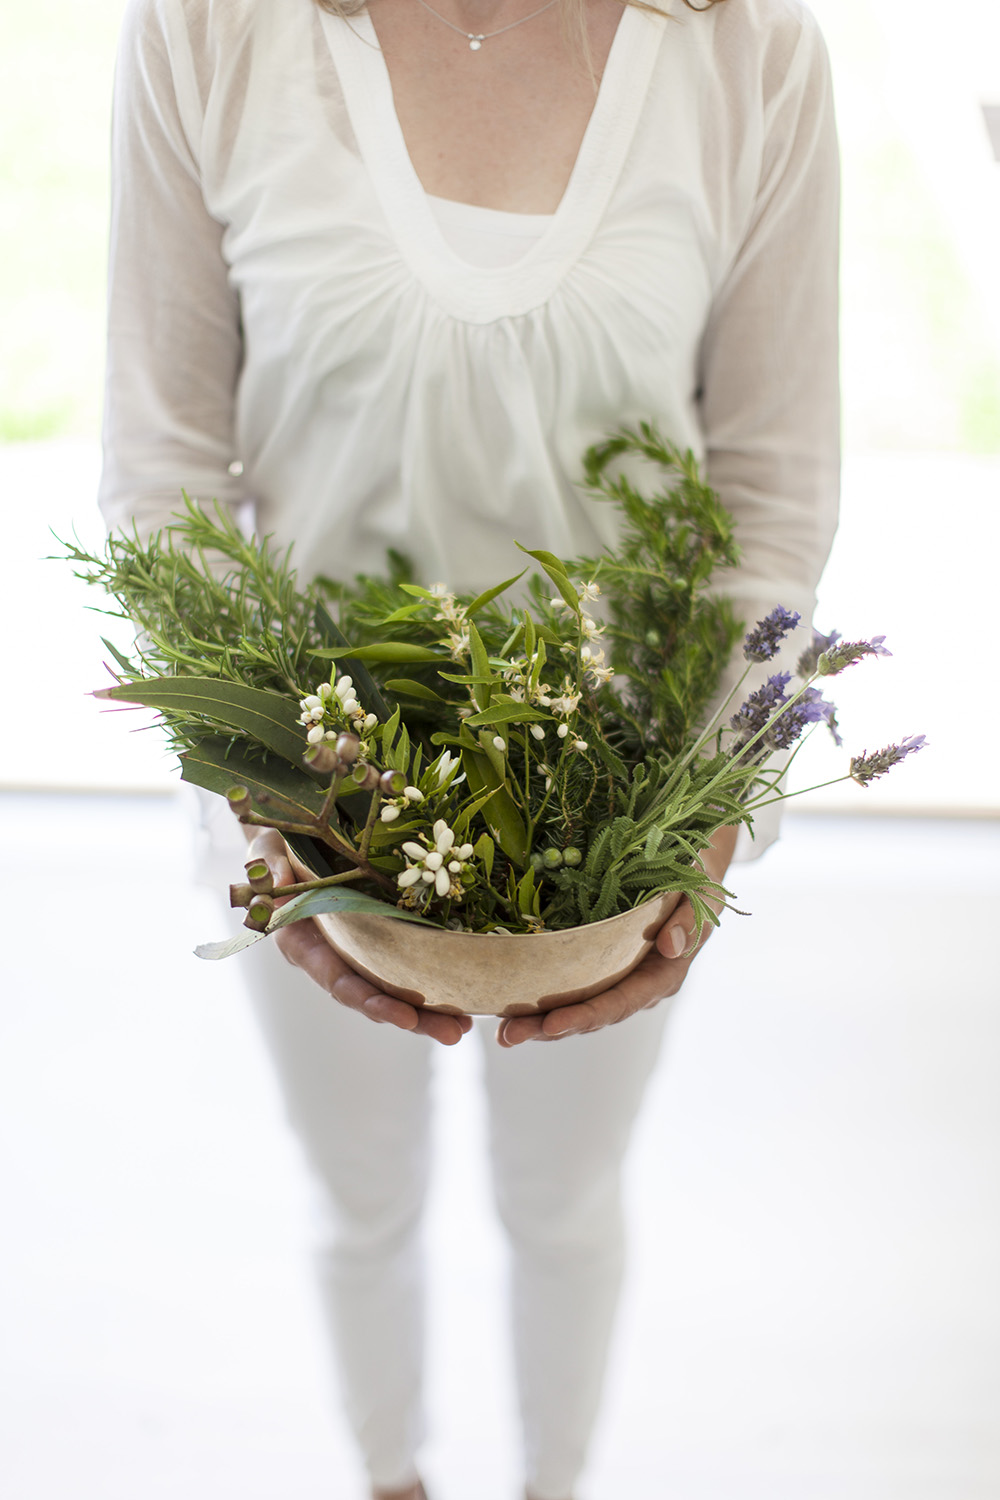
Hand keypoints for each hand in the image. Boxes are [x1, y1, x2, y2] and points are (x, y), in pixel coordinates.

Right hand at [246, 828, 472, 1046]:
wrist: (290, 842)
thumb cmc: (276, 849)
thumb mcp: (266, 852)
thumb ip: (269, 867)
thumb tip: (279, 884)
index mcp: (304, 944)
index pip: (339, 980)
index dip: (370, 1001)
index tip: (404, 1017)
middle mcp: (333, 956)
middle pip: (373, 996)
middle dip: (413, 1018)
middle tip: (452, 1033)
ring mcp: (357, 950)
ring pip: (392, 989)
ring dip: (428, 1011)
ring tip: (464, 1025)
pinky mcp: (378, 938)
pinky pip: (404, 964)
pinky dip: (432, 980)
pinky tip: (463, 993)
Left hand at [496, 824, 739, 1045]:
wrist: (689, 872)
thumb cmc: (693, 883)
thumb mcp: (699, 896)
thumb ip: (688, 922)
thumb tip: (671, 946)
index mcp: (662, 976)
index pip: (620, 1002)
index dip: (586, 1015)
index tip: (551, 1025)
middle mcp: (638, 987)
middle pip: (591, 1015)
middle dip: (549, 1028)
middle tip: (508, 1036)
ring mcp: (618, 980)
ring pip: (577, 1008)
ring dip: (539, 1022)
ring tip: (502, 1031)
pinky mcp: (601, 967)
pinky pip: (572, 989)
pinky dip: (542, 1000)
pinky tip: (511, 1005)